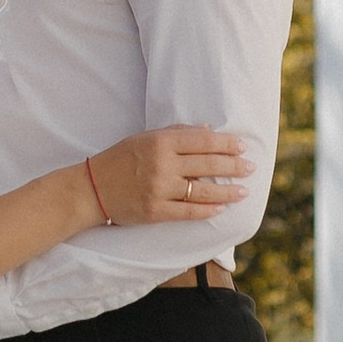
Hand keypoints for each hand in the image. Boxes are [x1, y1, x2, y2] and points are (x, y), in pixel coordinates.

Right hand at [86, 126, 255, 227]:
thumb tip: (208, 130)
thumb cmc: (120, 158)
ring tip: (244, 191)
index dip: (225, 143)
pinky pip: (188, 211)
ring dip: (228, 191)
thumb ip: (176, 133)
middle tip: (251, 167)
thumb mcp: (145, 137)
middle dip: (233, 166)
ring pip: (203, 191)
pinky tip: (221, 208)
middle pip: (207, 165)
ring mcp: (159, 189)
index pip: (202, 141)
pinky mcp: (156, 211)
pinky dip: (207, 210)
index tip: (241, 146)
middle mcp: (162, 165)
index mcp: (160, 142)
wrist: (92, 188)